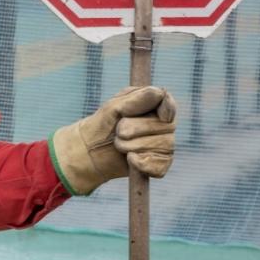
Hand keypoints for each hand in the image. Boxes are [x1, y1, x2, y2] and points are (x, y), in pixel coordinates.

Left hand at [50, 86, 176, 195]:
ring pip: (163, 146)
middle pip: (165, 126)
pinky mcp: (158, 165)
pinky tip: (130, 160)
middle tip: (118, 131)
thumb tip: (159, 93)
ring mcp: (163, 145)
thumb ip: (136, 100)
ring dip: (135, 146)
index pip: (169, 104)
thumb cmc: (102, 124)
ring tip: (119, 144)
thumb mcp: (114, 107)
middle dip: (138, 129)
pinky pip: (161, 166)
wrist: (90, 150)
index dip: (168, 108)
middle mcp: (162, 125)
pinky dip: (143, 164)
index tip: (161, 115)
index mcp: (152, 105)